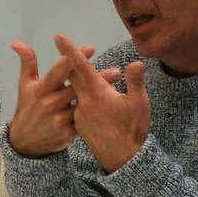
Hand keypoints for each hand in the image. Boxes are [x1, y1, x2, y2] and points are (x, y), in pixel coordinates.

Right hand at [8, 40, 120, 158]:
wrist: (25, 142)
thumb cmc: (28, 108)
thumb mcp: (25, 85)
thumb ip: (27, 62)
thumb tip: (16, 42)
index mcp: (42, 88)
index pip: (59, 70)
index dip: (73, 59)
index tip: (91, 49)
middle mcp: (50, 102)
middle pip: (77, 87)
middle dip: (97, 79)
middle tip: (116, 72)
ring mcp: (58, 118)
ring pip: (84, 105)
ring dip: (100, 98)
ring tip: (118, 90)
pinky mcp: (66, 133)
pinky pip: (83, 122)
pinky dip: (94, 116)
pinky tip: (110, 112)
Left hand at [54, 34, 149, 171]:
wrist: (122, 159)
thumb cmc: (133, 129)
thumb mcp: (139, 104)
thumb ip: (135, 81)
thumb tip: (136, 61)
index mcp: (97, 92)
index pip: (80, 66)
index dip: (69, 50)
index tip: (58, 37)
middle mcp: (84, 100)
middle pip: (72, 75)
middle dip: (68, 61)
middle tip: (63, 46)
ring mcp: (79, 113)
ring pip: (74, 91)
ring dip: (76, 80)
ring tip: (83, 74)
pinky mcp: (79, 124)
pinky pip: (77, 105)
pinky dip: (81, 97)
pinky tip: (89, 99)